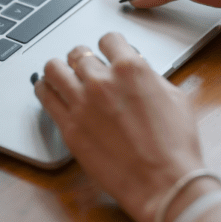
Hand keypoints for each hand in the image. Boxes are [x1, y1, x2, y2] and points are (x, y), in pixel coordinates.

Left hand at [34, 32, 215, 221]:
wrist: (163, 183)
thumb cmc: (175, 146)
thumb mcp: (175, 98)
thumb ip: (150, 78)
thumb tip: (139, 73)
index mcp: (131, 69)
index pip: (108, 39)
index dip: (108, 46)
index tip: (106, 53)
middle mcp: (102, 81)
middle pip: (78, 52)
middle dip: (83, 59)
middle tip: (85, 69)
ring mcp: (82, 103)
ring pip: (54, 68)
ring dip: (59, 69)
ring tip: (62, 77)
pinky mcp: (69, 127)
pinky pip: (45, 96)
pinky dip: (45, 90)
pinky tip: (50, 92)